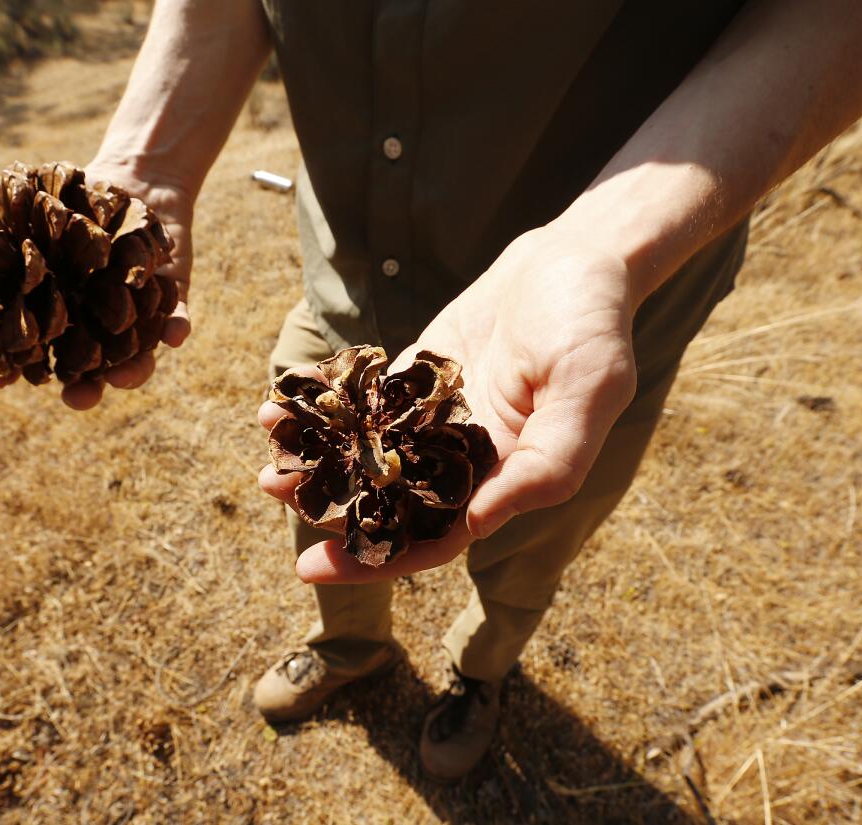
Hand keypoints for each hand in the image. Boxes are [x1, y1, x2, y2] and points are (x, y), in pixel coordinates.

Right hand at [0, 162, 194, 410]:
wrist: (132, 180)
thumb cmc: (75, 205)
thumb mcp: (36, 223)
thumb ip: (1, 249)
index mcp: (62, 315)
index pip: (37, 351)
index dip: (17, 369)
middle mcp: (100, 326)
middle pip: (91, 370)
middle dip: (85, 389)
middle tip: (76, 398)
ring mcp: (138, 316)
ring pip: (138, 355)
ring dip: (133, 370)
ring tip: (125, 376)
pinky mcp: (172, 298)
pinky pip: (177, 319)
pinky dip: (177, 328)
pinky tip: (176, 335)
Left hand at [259, 225, 638, 582]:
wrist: (575, 259)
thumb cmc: (592, 327)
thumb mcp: (588, 394)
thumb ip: (544, 466)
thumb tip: (477, 524)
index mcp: (502, 481)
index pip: (433, 539)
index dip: (376, 560)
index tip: (314, 568)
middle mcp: (463, 458)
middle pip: (388, 501)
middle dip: (330, 506)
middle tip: (274, 493)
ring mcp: (434, 417)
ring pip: (368, 452)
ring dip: (318, 457)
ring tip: (268, 453)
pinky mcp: (415, 377)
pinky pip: (364, 401)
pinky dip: (325, 405)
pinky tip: (282, 402)